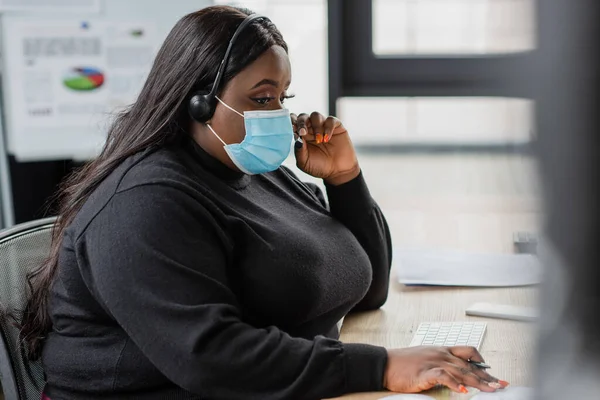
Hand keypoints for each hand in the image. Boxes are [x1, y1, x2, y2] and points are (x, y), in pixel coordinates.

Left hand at [291, 112, 359, 185]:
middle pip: (303, 116)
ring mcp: (323, 126)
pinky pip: (331, 120)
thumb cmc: (319, 167)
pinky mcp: (336, 127)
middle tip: (303, 132)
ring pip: (315, 115)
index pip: (293, 122)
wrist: (337, 171)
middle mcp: (311, 129)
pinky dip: (328, 127)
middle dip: (301, 122)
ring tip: (319, 140)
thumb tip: (296, 137)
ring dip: (315, 126)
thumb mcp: (304, 163)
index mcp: (301, 136)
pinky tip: (327, 138)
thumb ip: (299, 151)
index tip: (292, 130)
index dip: (291, 122)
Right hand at [384, 346, 508, 393]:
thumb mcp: (425, 358)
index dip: (483, 363)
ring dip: (478, 382)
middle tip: (501, 385)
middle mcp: (441, 354)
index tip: (493, 374)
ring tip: (491, 390)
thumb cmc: (402, 363)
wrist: (384, 363)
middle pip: (469, 365)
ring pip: (462, 371)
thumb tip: (454, 377)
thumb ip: (440, 365)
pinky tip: (463, 391)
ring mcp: (434, 362)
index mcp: (441, 350)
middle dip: (487, 377)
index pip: (468, 352)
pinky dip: (455, 384)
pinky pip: (444, 377)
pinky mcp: (425, 372)